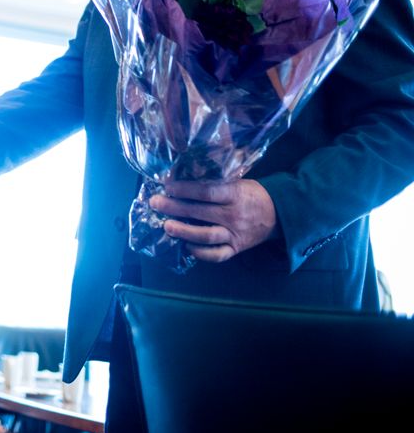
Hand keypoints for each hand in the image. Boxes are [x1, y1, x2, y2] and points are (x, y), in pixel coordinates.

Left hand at [154, 179, 277, 262]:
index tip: (167, 187)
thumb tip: (182, 177)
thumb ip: (215, 182)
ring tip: (166, 226)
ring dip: (184, 231)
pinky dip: (200, 252)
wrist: (278, 214)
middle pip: (201, 212)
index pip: (206, 192)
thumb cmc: (251, 194)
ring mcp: (235, 234)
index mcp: (235, 194)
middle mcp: (234, 215)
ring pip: (206, 236)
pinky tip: (185, 245)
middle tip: (155, 203)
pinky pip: (216, 255)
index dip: (185, 189)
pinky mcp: (236, 249)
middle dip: (175, 208)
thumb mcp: (237, 181)